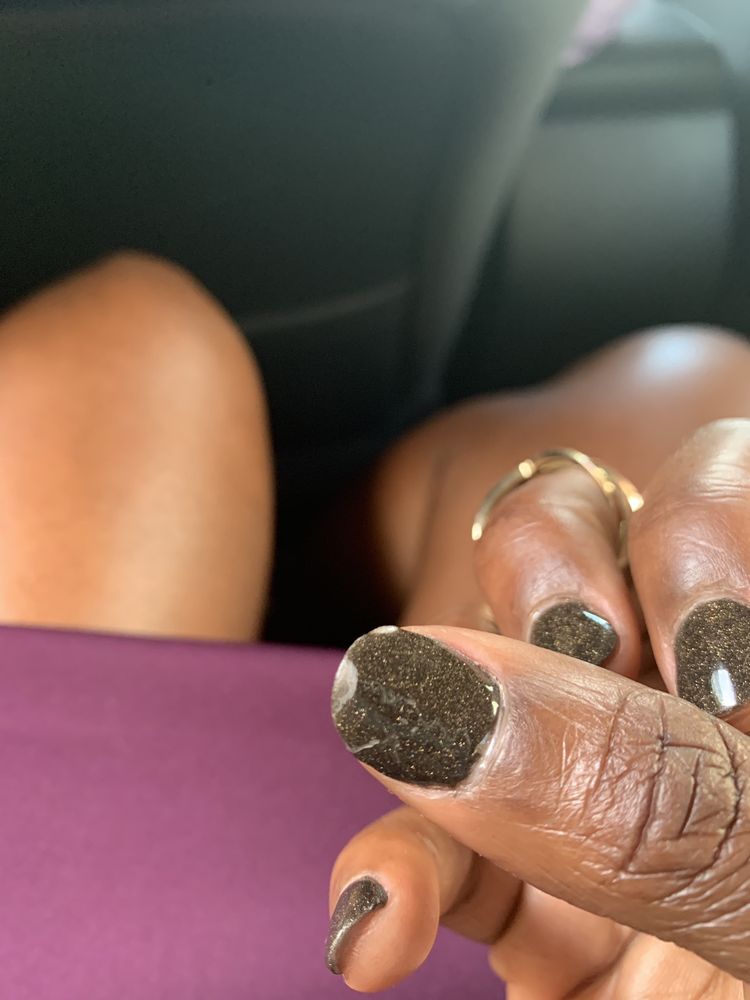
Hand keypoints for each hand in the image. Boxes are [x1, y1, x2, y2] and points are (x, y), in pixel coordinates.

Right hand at [326, 418, 749, 995]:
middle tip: (582, 677)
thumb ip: (654, 799)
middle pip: (586, 540)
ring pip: (480, 674)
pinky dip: (388, 872)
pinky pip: (433, 839)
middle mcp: (700, 705)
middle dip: (553, 588)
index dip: (704, 534)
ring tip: (442, 798)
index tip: (718, 668)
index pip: (730, 494)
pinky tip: (374, 937)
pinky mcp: (532, 896)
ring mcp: (608, 794)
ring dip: (439, 712)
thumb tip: (427, 683)